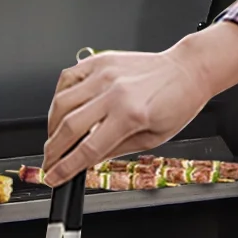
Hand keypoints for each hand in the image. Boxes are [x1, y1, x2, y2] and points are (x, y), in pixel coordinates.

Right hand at [41, 26, 237, 184]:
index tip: (53, 177)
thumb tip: (86, 161)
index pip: (87, 148)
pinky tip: (61, 109)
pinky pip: (67, 78)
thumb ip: (115, 149)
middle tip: (49, 162)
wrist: (188, 70)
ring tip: (54, 138)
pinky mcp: (100, 60)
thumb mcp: (153, 138)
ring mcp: (104, 73)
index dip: (65, 167)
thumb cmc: (177, 103)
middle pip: (69, 127)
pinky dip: (58, 96)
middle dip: (52, 150)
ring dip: (51, 125)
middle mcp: (114, 91)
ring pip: (62, 102)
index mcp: (131, 114)